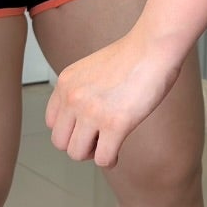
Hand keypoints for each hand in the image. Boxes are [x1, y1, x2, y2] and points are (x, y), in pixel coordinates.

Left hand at [46, 28, 180, 166]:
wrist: (154, 47)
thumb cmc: (133, 55)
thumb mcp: (92, 68)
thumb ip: (82, 89)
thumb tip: (86, 116)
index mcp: (65, 83)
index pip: (51, 122)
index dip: (70, 129)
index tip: (87, 128)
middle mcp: (73, 98)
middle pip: (60, 142)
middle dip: (79, 145)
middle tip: (98, 140)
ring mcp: (92, 112)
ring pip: (77, 154)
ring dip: (93, 154)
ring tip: (108, 144)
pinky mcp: (115, 124)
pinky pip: (103, 159)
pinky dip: (110, 160)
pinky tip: (119, 151)